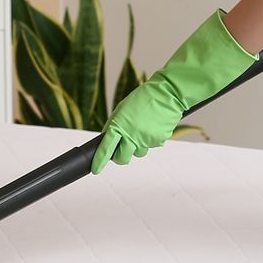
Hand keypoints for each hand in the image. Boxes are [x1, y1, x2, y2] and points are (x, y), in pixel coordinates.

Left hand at [91, 9, 256, 173]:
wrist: (166, 93)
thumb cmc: (143, 98)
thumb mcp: (122, 109)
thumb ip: (114, 124)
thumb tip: (108, 138)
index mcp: (119, 125)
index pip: (106, 147)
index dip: (99, 160)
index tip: (96, 169)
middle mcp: (131, 134)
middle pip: (122, 158)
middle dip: (121, 157)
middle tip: (124, 149)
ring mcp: (145, 139)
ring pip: (138, 153)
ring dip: (138, 146)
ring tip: (143, 130)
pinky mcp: (158, 141)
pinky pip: (151, 146)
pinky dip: (151, 140)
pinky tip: (152, 127)